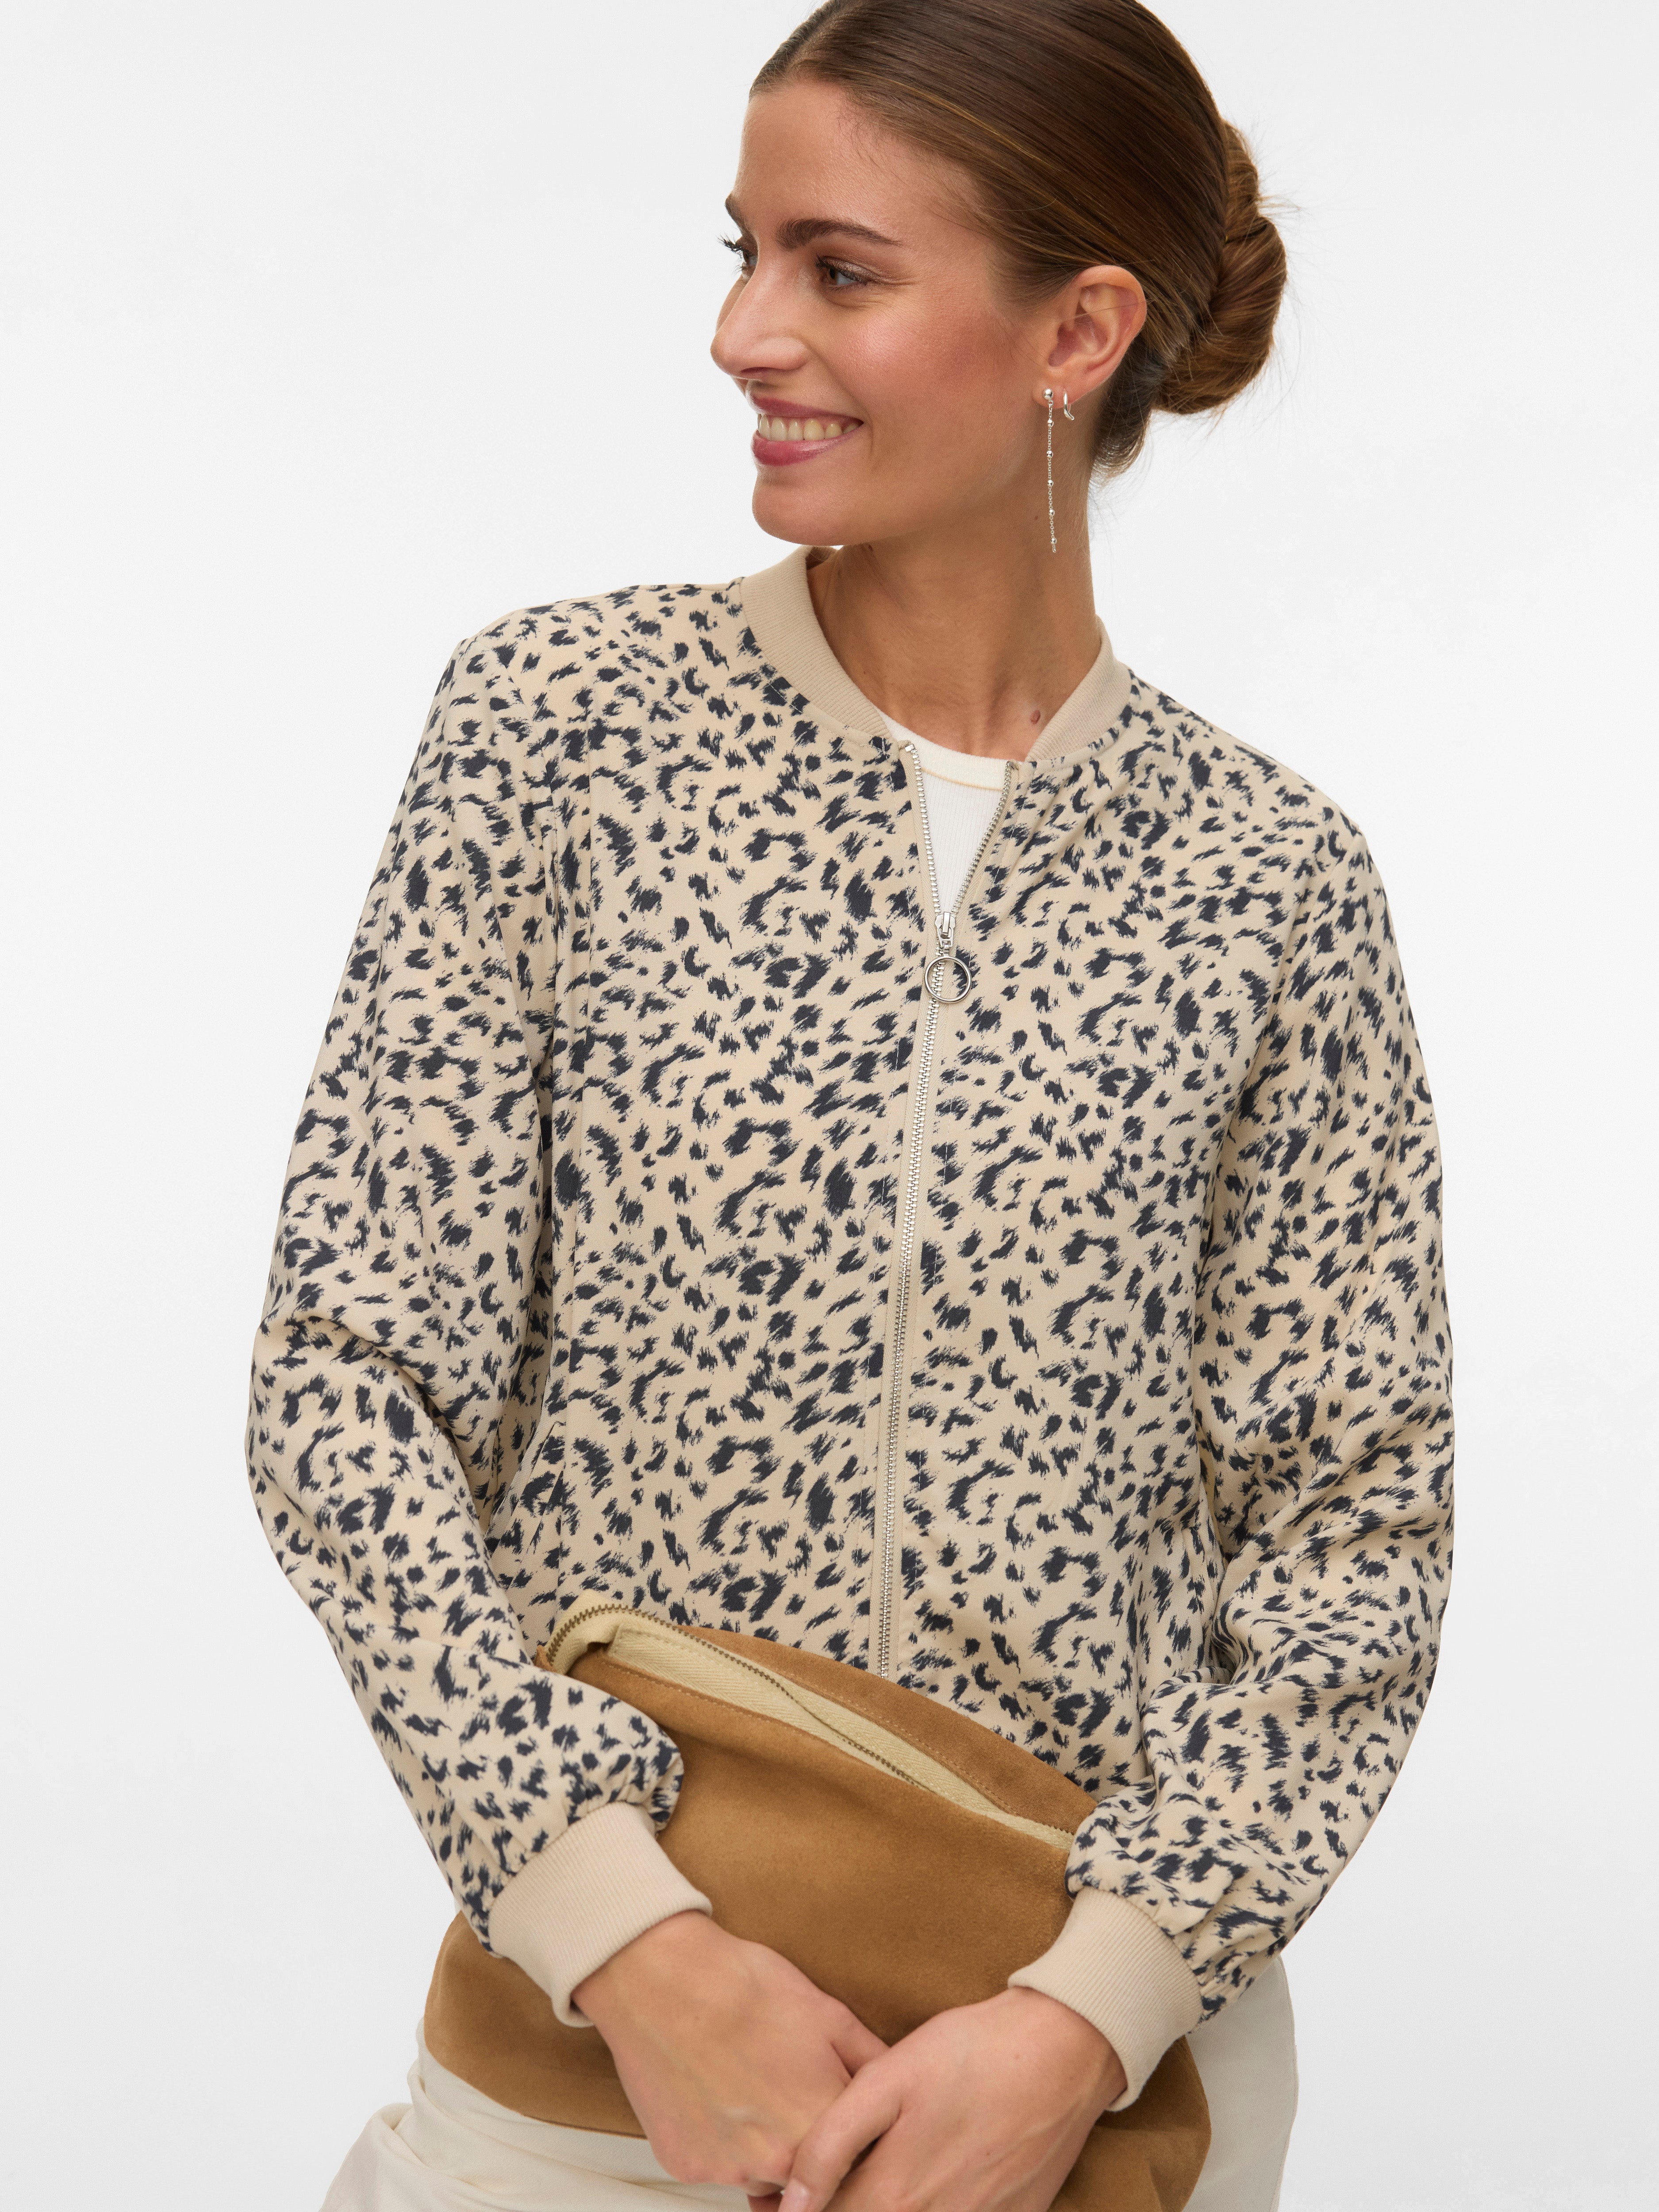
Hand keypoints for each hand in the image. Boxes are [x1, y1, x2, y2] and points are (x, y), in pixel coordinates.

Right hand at [572, 1911, 886, 2205]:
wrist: (660, 1977)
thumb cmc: (741, 1986)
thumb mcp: (827, 2013)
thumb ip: (871, 2062)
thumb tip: (900, 2084)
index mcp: (821, 2123)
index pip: (855, 2157)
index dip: (850, 2133)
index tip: (836, 2109)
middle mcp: (777, 2160)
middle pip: (808, 2173)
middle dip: (808, 2142)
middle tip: (787, 2091)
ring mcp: (728, 2168)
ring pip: (762, 2173)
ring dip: (765, 2145)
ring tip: (750, 2085)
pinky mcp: (686, 2166)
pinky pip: (717, 2165)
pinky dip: (720, 2138)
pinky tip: (715, 2090)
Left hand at [777, 1988, 1125, 2211]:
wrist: (1063, 2050)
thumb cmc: (973, 2053)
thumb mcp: (887, 2080)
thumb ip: (831, 2144)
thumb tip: (791, 2201)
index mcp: (894, 2197)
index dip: (790, 2211)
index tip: (771, 2196)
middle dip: (836, 2206)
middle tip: (824, 2179)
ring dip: (887, 2200)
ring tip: (885, 2165)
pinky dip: (936, 2200)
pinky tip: (937, 2169)